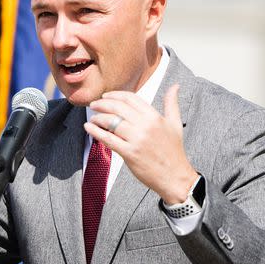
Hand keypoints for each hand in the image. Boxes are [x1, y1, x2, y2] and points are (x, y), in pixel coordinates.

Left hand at [83, 84, 198, 204]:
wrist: (175, 177)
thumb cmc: (174, 152)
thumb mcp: (175, 124)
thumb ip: (172, 104)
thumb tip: (175, 86)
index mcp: (154, 116)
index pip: (130, 98)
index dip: (115, 95)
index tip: (105, 96)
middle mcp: (146, 125)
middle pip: (117, 107)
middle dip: (102, 104)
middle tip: (94, 105)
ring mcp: (137, 139)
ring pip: (111, 122)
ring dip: (97, 118)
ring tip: (92, 118)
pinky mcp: (130, 153)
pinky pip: (108, 139)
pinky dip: (96, 131)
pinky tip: (89, 127)